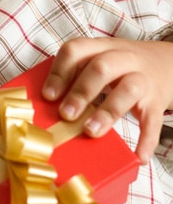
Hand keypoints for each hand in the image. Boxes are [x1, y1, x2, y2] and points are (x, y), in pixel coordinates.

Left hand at [43, 37, 172, 161]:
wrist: (168, 63)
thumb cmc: (119, 67)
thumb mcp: (98, 60)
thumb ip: (75, 77)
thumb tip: (43, 106)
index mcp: (101, 48)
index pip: (76, 50)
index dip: (60, 72)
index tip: (47, 95)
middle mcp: (124, 59)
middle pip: (102, 67)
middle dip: (81, 91)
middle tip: (65, 114)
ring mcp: (143, 78)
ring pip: (129, 89)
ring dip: (108, 111)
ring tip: (91, 132)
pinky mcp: (157, 101)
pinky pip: (153, 120)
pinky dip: (147, 139)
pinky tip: (139, 155)